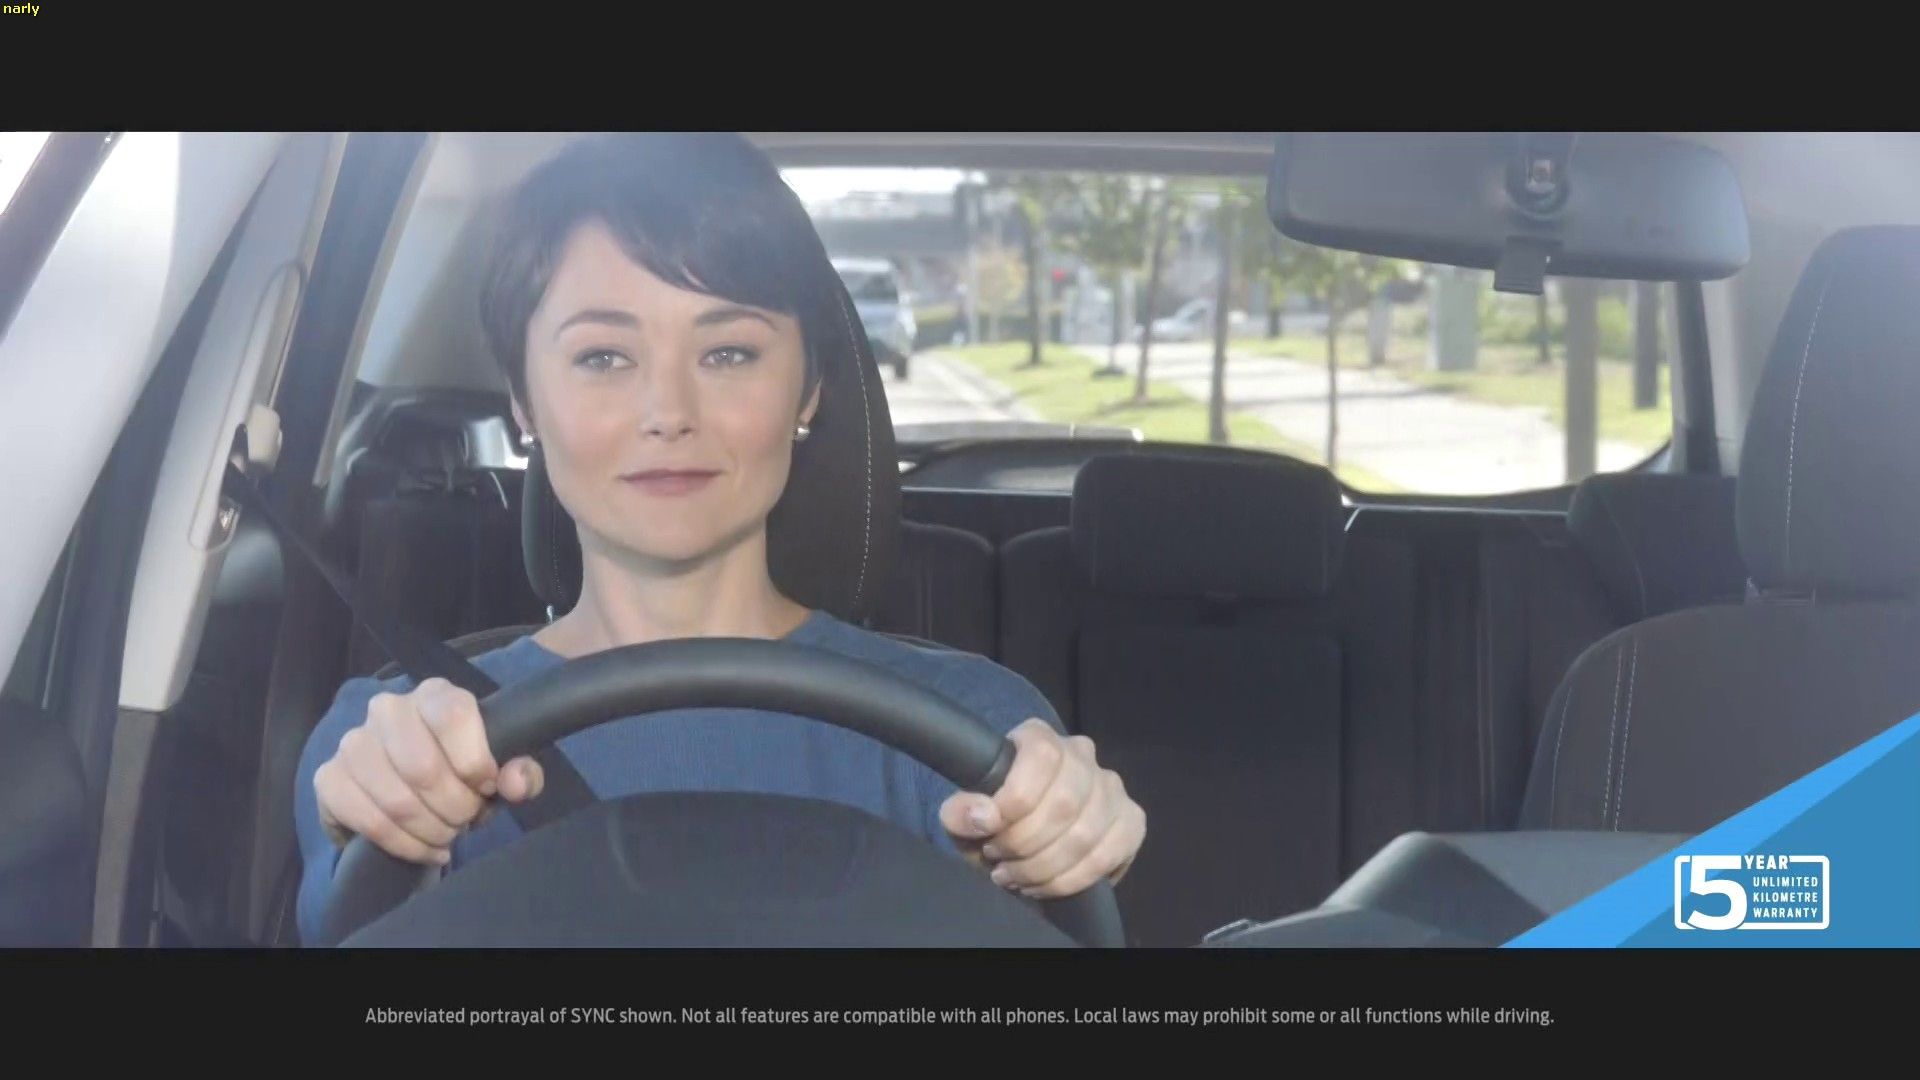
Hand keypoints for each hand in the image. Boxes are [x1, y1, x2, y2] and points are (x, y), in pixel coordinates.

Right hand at [313, 678, 544, 863]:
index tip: (486, 787)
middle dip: (454, 807)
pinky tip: (422, 848)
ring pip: (396, 800)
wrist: (410, 788)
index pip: (454, 716)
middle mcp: (388, 709)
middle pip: (423, 767)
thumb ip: (520, 772)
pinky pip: (367, 820)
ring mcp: (353, 742)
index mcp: (435, 695)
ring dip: (430, 830)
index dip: (476, 762)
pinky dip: (403, 845)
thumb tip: (513, 782)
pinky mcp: (328, 777)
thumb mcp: (501, 770)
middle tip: (465, 820)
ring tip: (446, 835)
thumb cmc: (462, 771)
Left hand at [938, 719, 1145, 898]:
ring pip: (1085, 835)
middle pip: (1064, 802)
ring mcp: (1112, 787)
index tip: (988, 831)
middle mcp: (1082, 754)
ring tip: (1017, 878)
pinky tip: (1047, 885)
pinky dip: (1072, 880)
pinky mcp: (1131, 821)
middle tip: (999, 862)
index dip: (1015, 799)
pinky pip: (1108, 856)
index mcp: (1039, 738)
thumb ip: (960, 812)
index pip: (1041, 756)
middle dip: (1025, 844)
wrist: (1023, 834)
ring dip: (1044, 868)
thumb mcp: (964, 814)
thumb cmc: (993, 817)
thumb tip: (982, 817)